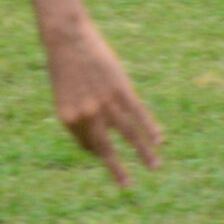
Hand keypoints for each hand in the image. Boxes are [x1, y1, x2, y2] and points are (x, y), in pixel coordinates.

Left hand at [44, 22, 162, 187]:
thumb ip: (79, 114)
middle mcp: (87, 116)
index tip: (104, 152)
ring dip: (144, 153)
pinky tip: (160, 140)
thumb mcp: (64, 95)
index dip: (97, 149)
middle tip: (127, 186)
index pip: (87, 144)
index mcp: (68, 119)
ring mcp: (105, 103)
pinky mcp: (121, 90)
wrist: (66, 37)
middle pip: (106, 149)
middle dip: (118, 170)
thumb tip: (95, 136)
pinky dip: (150, 128)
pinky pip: (139, 114)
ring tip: (155, 167)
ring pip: (129, 134)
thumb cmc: (63, 65)